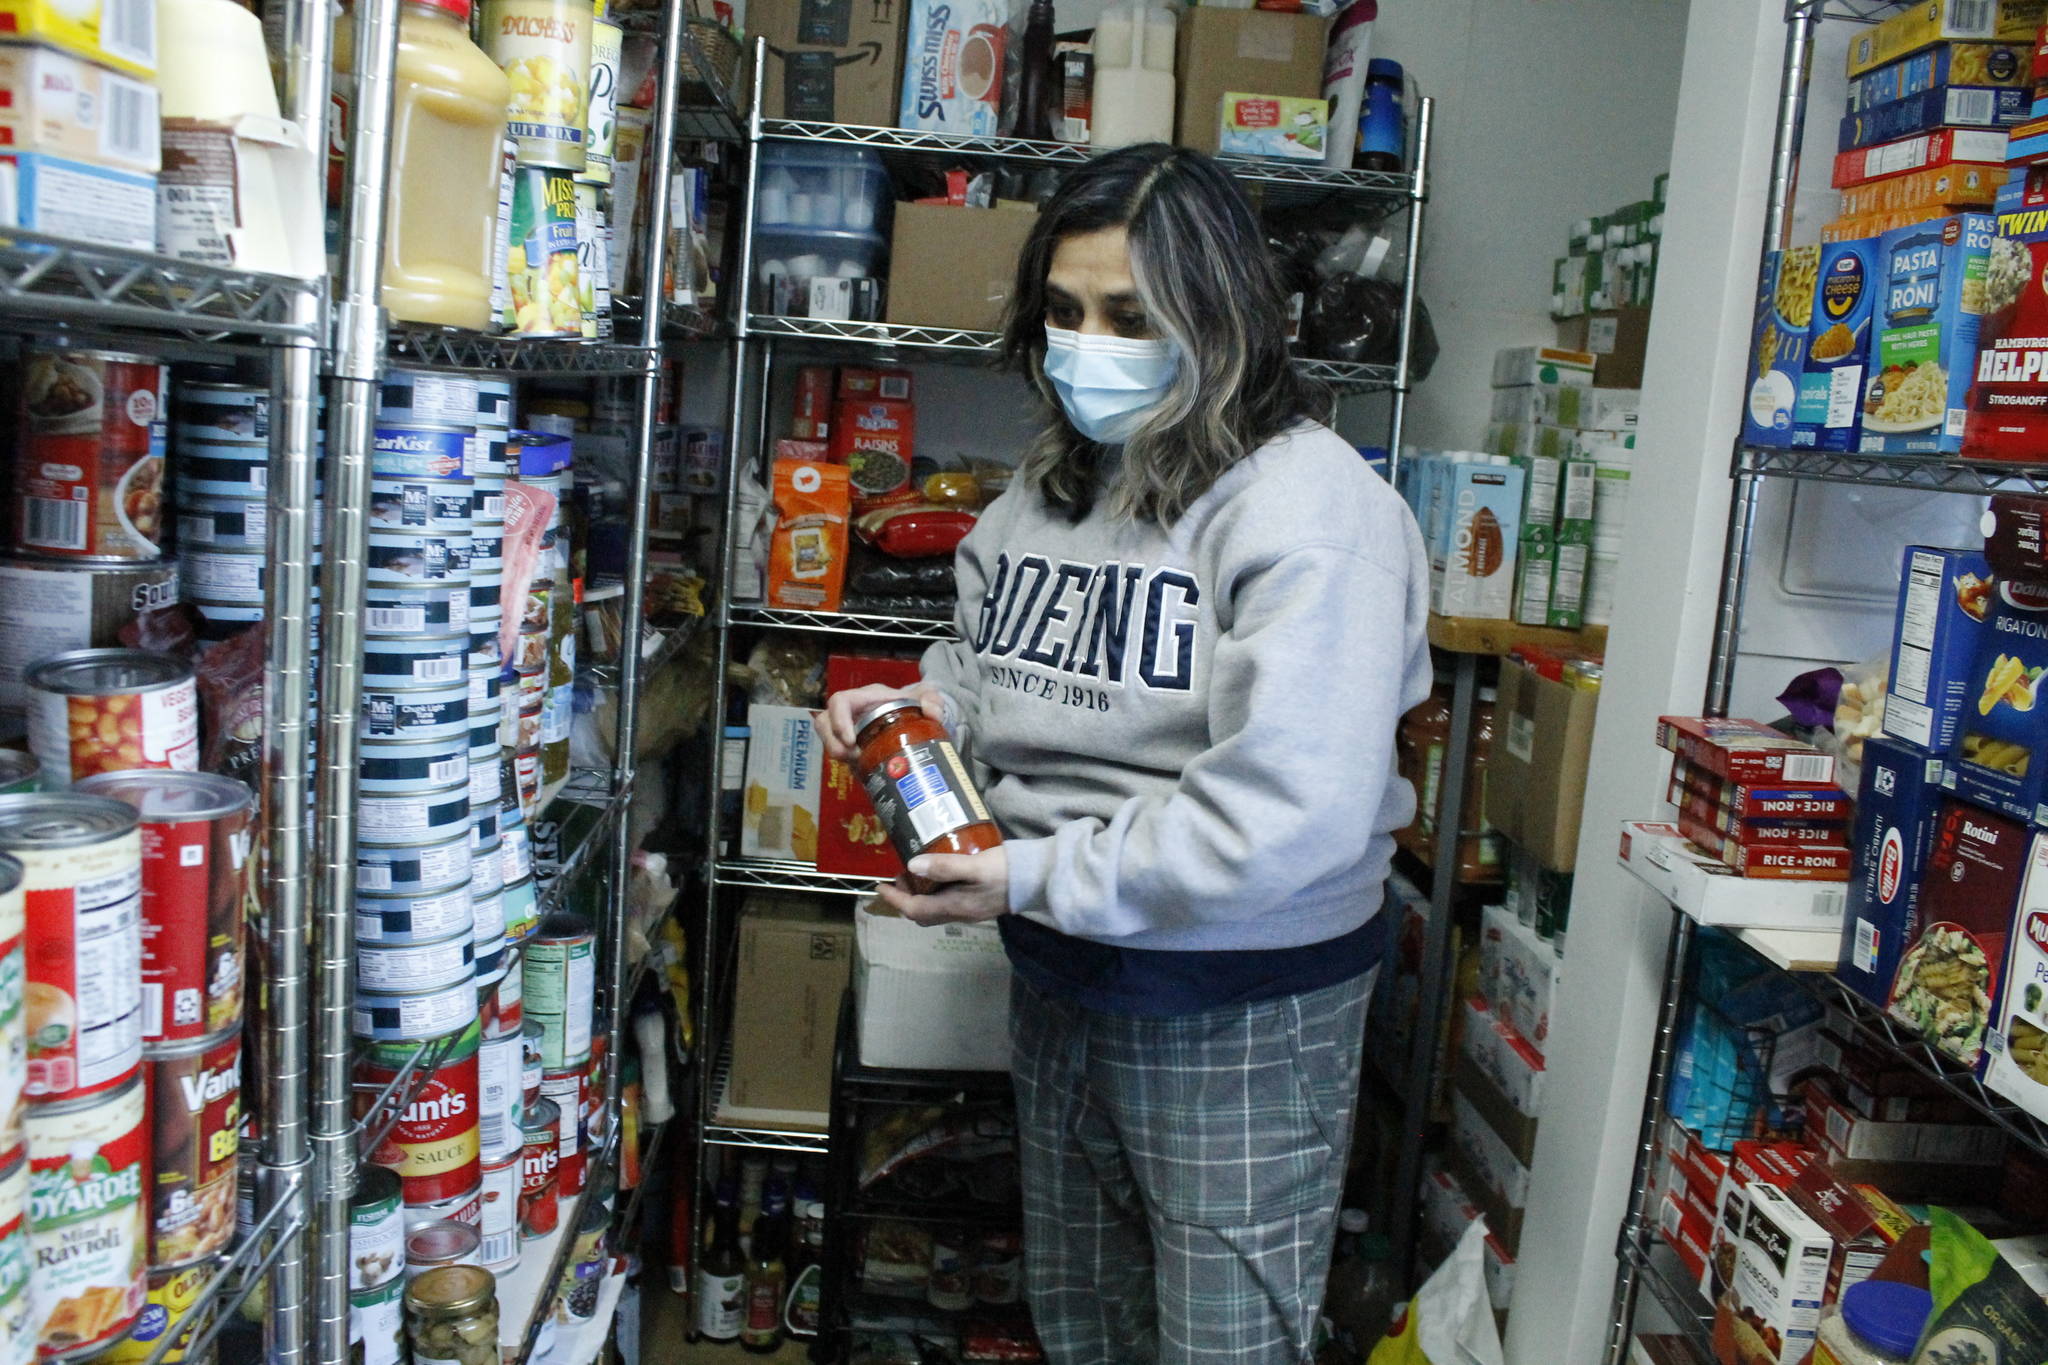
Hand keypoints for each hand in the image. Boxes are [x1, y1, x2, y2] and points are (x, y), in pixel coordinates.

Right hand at [818, 682, 945, 762]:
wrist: (915, 718)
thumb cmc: (916, 703)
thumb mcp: (927, 697)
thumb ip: (933, 700)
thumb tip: (932, 713)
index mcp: (865, 698)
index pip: (840, 702)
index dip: (838, 720)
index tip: (850, 740)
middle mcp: (851, 713)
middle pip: (824, 723)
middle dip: (832, 742)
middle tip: (852, 758)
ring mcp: (848, 731)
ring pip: (828, 740)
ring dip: (837, 754)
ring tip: (857, 765)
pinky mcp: (852, 748)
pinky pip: (841, 756)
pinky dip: (849, 765)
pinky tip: (865, 772)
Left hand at [875, 848, 1009, 925]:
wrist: (1039, 880)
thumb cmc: (1006, 871)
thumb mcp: (974, 864)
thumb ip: (944, 866)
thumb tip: (912, 866)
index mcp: (955, 906)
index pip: (915, 909)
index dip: (895, 899)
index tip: (880, 887)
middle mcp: (960, 914)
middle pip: (923, 914)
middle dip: (906, 898)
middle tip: (900, 876)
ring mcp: (971, 911)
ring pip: (936, 910)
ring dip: (921, 895)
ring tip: (917, 872)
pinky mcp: (980, 904)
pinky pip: (948, 903)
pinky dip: (936, 892)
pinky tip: (941, 874)